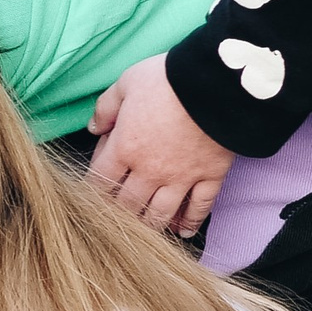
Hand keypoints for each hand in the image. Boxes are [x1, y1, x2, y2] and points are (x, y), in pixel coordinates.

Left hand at [87, 55, 236, 234]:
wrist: (217, 84)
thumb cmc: (168, 79)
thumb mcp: (127, 82)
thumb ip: (106, 107)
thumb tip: (93, 127)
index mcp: (125, 148)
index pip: (100, 181)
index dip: (94, 189)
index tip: (94, 191)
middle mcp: (150, 171)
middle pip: (128, 205)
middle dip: (119, 214)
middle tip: (115, 217)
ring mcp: (181, 178)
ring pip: (161, 214)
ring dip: (150, 224)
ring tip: (145, 229)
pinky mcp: (210, 177)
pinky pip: (199, 208)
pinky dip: (191, 222)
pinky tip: (184, 231)